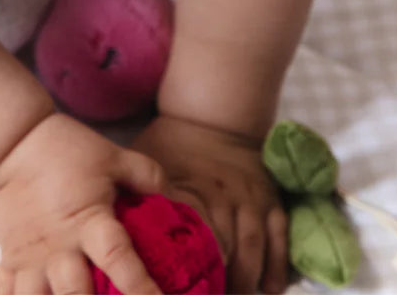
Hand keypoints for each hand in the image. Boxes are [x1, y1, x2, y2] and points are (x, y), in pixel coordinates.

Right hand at [0, 112, 165, 294]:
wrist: (13, 141)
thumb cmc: (67, 149)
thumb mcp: (113, 156)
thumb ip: (146, 176)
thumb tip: (173, 198)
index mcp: (89, 221)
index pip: (119, 260)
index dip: (141, 289)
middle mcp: (59, 247)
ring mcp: (30, 257)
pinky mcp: (9, 259)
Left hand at [130, 115, 286, 293]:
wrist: (209, 118)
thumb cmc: (169, 146)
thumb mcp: (145, 162)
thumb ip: (136, 195)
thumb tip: (116, 235)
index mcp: (186, 185)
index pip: (187, 231)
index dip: (185, 264)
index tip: (175, 286)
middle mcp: (220, 191)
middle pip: (221, 244)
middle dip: (215, 279)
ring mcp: (248, 196)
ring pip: (251, 244)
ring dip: (244, 277)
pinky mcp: (270, 198)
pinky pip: (279, 234)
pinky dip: (277, 264)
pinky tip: (270, 288)